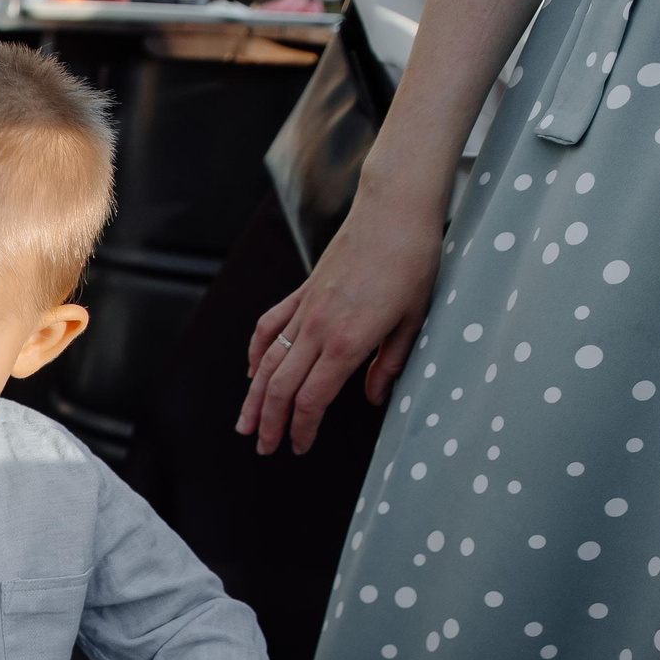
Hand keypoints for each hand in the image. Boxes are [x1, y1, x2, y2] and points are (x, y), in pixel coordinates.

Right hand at [237, 186, 442, 453]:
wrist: (393, 212)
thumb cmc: (412, 261)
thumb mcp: (414, 320)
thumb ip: (390, 363)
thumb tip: (373, 396)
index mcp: (348, 342)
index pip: (312, 399)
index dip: (301, 428)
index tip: (298, 447)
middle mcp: (318, 329)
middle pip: (281, 388)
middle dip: (270, 423)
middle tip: (264, 448)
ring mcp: (305, 310)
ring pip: (267, 363)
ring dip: (253, 397)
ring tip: (245, 423)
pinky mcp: (302, 292)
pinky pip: (268, 327)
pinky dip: (256, 352)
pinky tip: (252, 371)